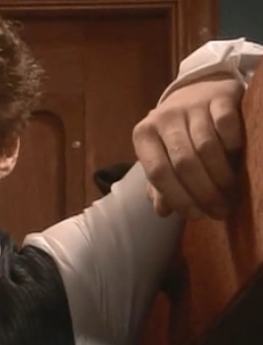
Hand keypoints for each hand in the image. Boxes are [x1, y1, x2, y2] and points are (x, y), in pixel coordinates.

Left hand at [133, 74, 243, 219]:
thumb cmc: (176, 135)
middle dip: (203, 192)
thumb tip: (163, 211)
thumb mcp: (162, 157)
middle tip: (218, 211)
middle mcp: (164, 117)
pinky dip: (233, 144)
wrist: (195, 92)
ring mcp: (191, 105)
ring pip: (207, 147)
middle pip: (184, 163)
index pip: (157, 172)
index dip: (177, 197)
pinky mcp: (220, 96)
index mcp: (143, 135)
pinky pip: (227, 124)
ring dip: (221, 176)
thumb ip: (160, 184)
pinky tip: (237, 158)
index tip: (195, 216)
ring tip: (230, 194)